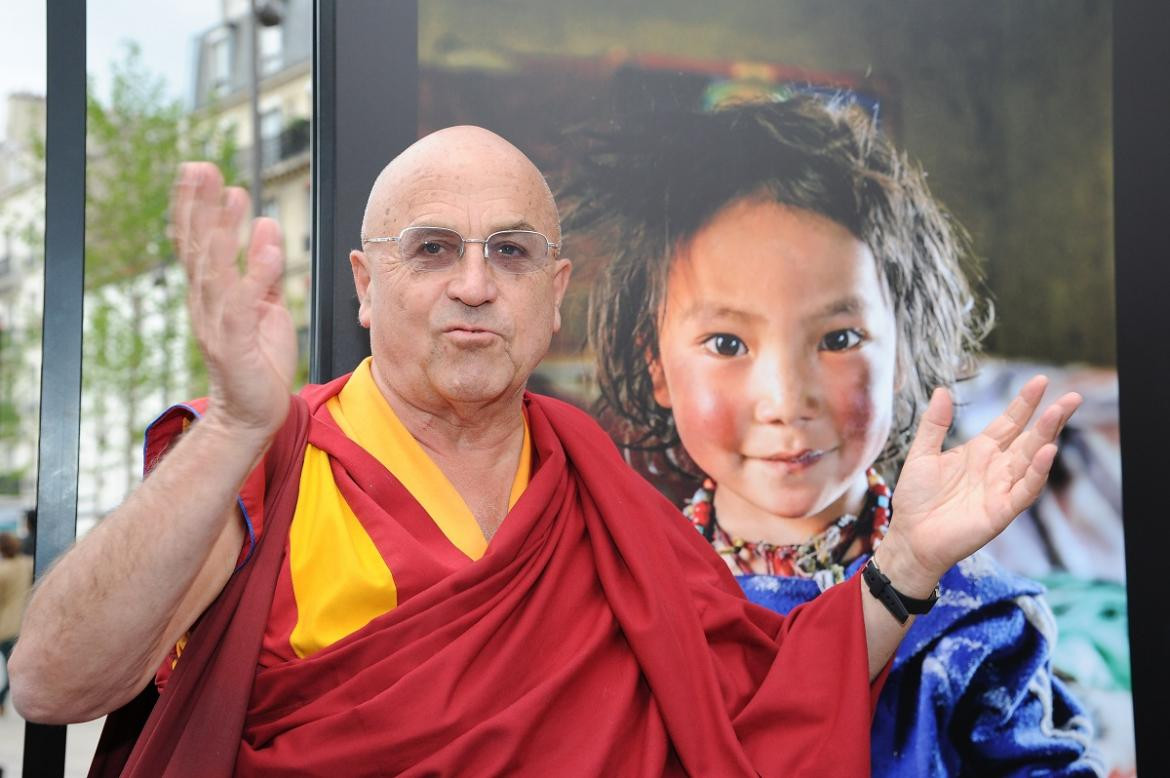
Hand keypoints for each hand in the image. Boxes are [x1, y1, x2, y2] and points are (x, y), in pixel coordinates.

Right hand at [169, 162, 296, 438]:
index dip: (196, 206)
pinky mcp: (235, 344)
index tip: (198, 170)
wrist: (254, 411)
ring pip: (217, 271)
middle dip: (200, 207)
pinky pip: (244, 306)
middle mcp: (208, 303)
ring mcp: (218, 323)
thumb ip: (262, 266)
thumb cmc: (259, 358)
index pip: (199, 242)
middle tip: (201, 168)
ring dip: (225, 232)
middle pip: (199, 248)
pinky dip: (255, 277)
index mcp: (213, 292)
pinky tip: (268, 250)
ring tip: (233, 196)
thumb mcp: (265, 304)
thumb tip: (265, 223)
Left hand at [876, 375, 1080, 595]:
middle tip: (1072, 396)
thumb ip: (934, 424)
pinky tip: (1047, 452)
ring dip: (1046, 437)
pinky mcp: (1002, 510)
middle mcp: (996, 467)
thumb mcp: (921, 454)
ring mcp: (1002, 488)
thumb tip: (942, 390)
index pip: (1009, 422)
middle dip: (1051, 417)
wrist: (910, 537)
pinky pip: (1025, 490)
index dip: (1024, 403)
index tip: (1040, 380)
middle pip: (1029, 437)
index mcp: (980, 451)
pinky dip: (1036, 472)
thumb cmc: (916, 499)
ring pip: (1031, 459)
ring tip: (1058, 414)